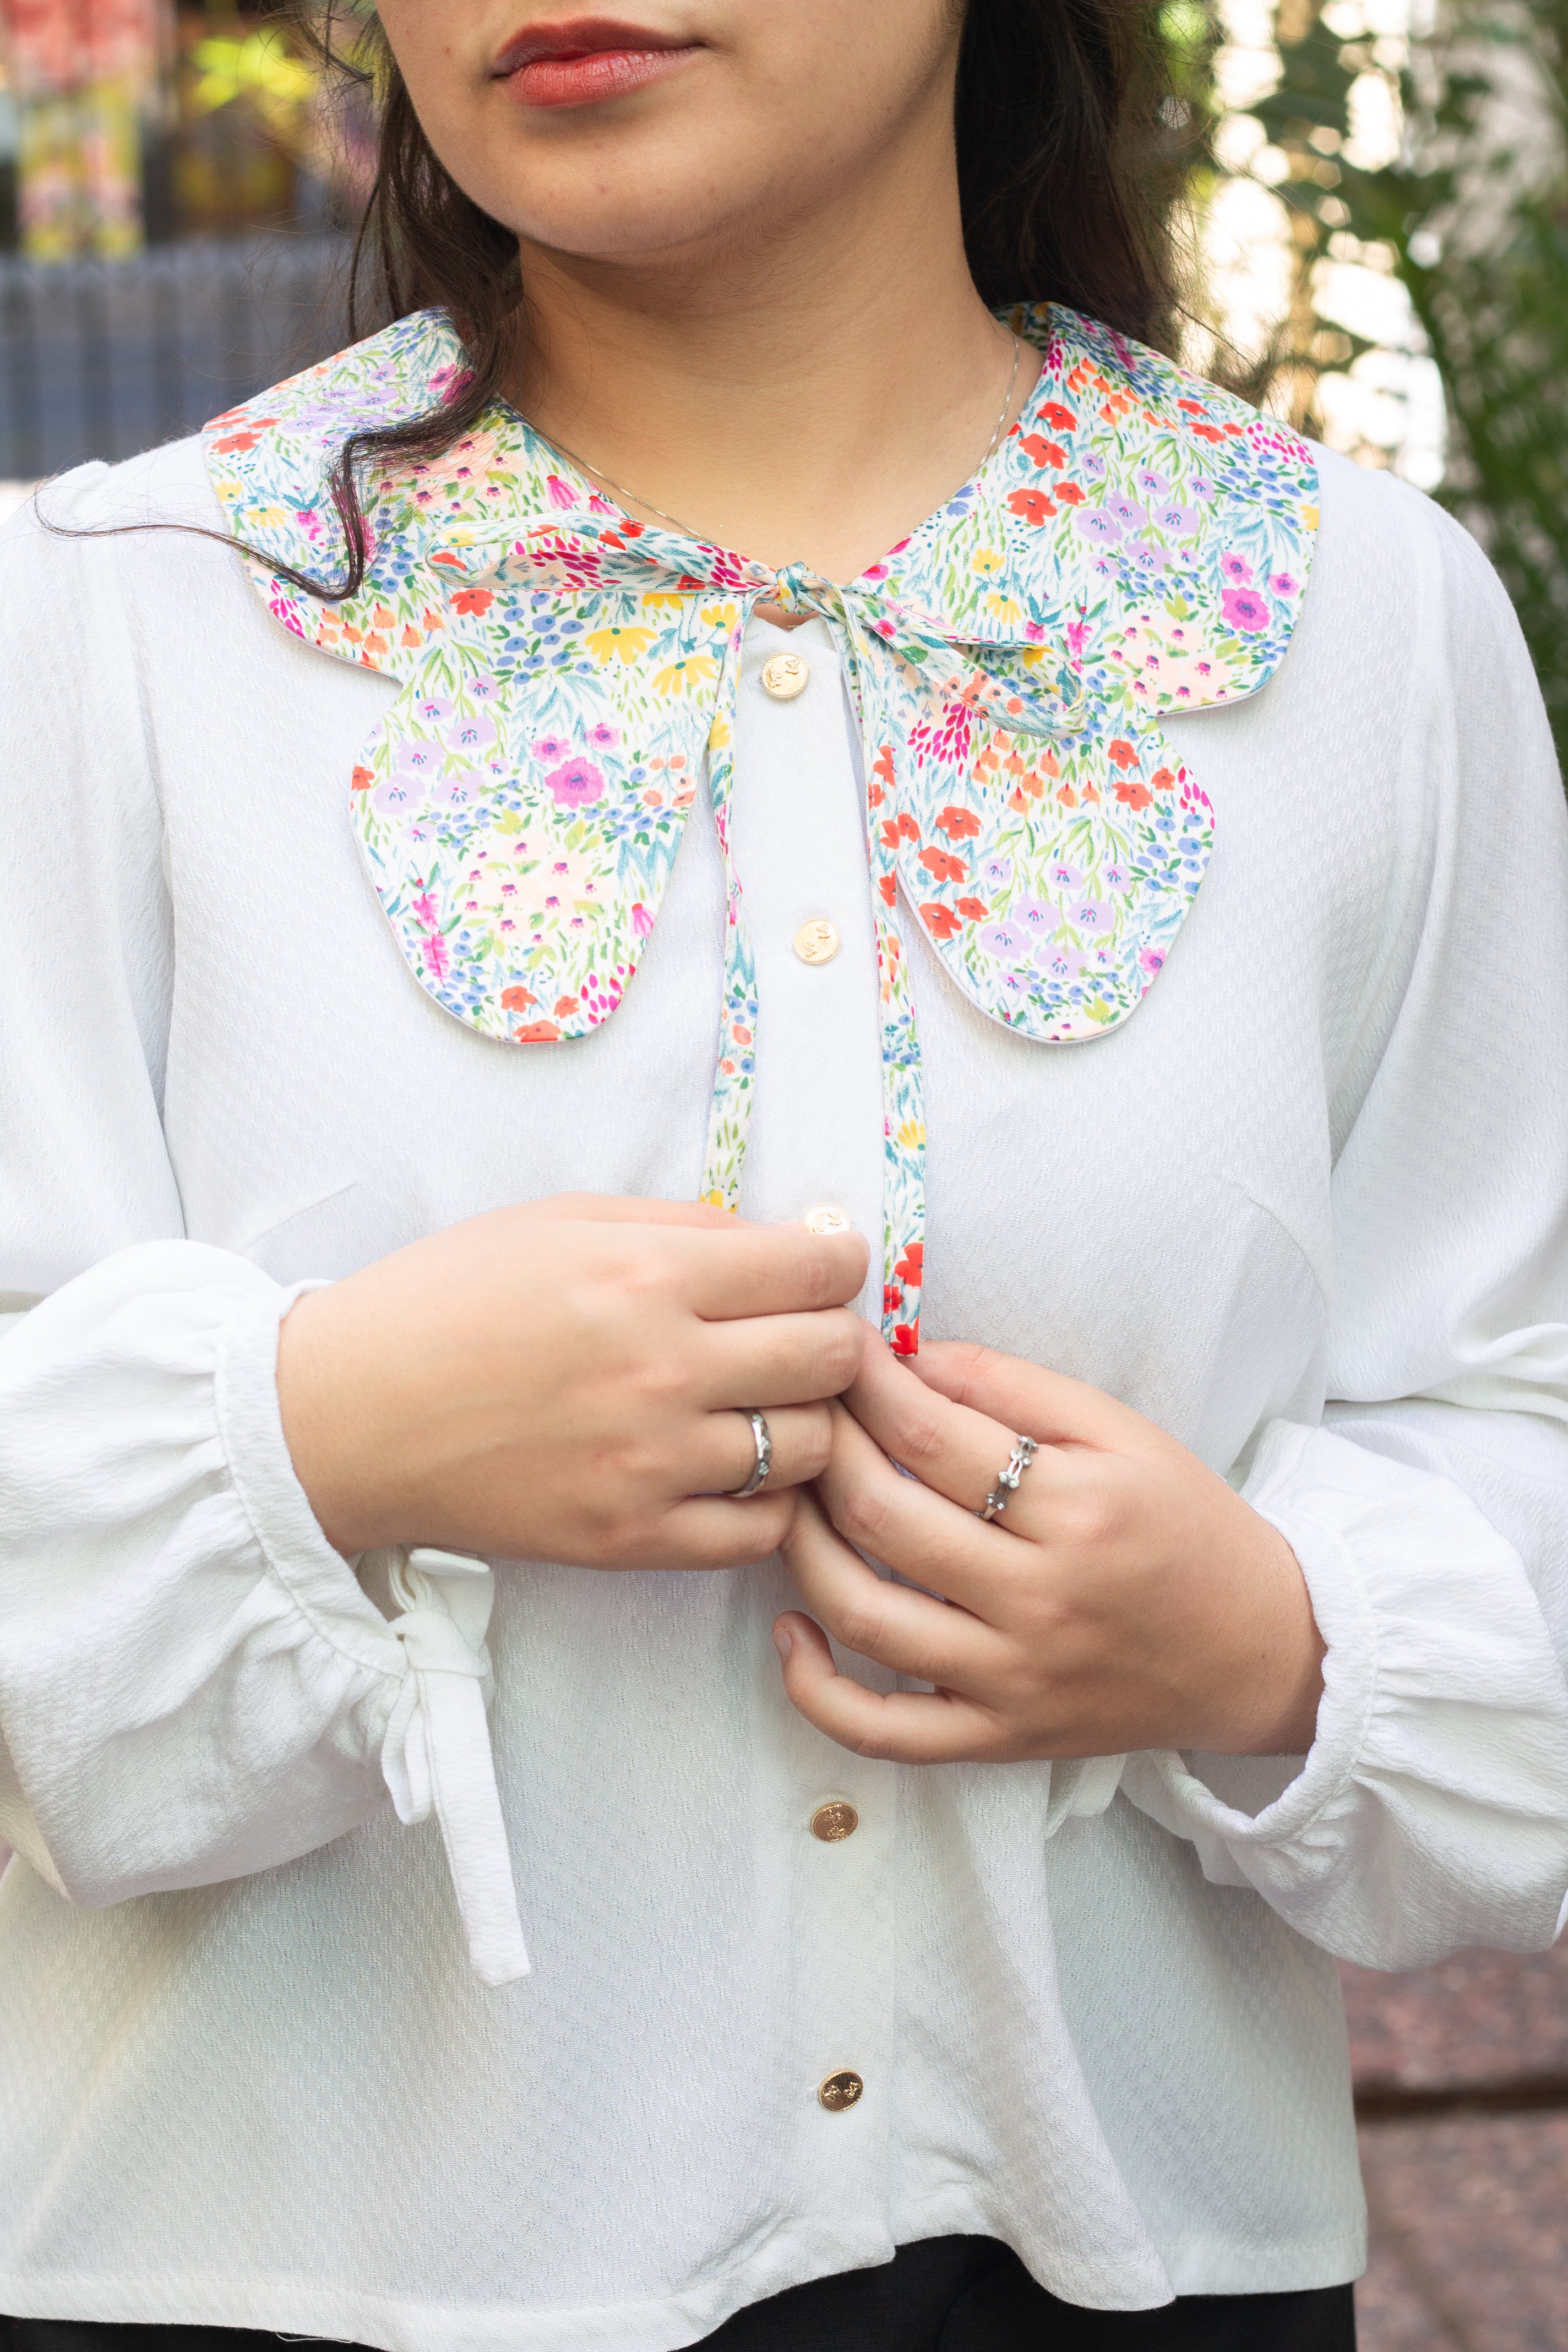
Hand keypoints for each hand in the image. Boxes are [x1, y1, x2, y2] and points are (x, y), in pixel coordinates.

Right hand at [277, 1193, 866, 1566]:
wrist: (345, 1414)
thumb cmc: (448, 1300)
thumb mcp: (561, 1221)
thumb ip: (683, 1226)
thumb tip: (792, 1240)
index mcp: (645, 1275)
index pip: (815, 1269)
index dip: (840, 1262)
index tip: (830, 1266)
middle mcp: (661, 1368)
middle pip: (833, 1356)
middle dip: (836, 1337)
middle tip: (804, 1334)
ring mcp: (649, 1462)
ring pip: (811, 1447)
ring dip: (805, 1421)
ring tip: (764, 1403)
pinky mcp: (629, 1539)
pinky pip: (759, 1529)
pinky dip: (767, 1500)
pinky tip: (733, 1468)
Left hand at [775, 1333, 1324, 1761]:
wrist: (1257, 1648)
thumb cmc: (1184, 1524)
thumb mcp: (1121, 1431)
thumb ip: (1010, 1385)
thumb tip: (906, 1357)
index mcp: (1077, 1508)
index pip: (928, 1433)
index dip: (862, 1380)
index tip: (831, 1347)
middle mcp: (1041, 1599)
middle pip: (881, 1514)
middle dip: (821, 1446)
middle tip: (802, 1409)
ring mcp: (1013, 1680)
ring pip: (862, 1613)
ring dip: (799, 1544)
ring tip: (788, 1497)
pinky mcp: (998, 1738)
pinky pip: (880, 1731)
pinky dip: (814, 1688)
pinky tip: (791, 1627)